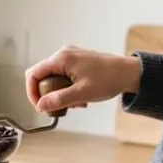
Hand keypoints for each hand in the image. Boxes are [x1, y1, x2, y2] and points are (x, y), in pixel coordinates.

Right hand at [25, 46, 140, 114]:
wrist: (129, 72)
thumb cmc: (108, 80)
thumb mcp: (82, 94)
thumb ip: (59, 99)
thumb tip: (41, 106)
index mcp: (61, 59)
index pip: (34, 74)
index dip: (32, 92)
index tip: (40, 107)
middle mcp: (63, 54)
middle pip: (42, 76)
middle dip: (49, 95)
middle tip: (60, 108)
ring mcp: (70, 56)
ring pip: (54, 78)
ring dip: (60, 94)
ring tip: (77, 103)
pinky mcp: (78, 61)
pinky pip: (64, 76)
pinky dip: (68, 88)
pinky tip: (81, 97)